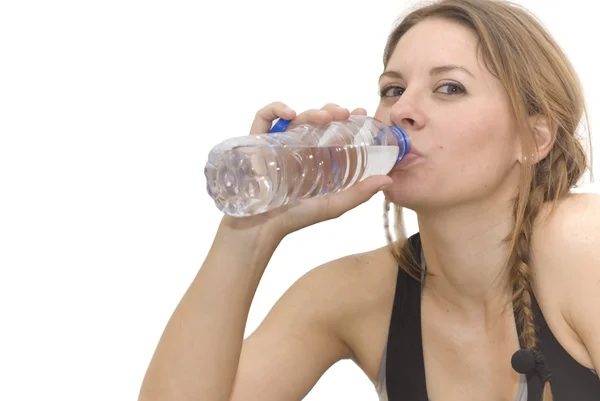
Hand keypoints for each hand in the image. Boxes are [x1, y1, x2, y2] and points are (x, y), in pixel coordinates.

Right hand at [220, 102, 392, 241]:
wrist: (261, 228)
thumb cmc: (294, 218)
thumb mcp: (333, 205)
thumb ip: (359, 193)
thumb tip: (389, 180)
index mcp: (315, 157)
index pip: (332, 130)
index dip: (347, 118)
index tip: (361, 113)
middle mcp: (296, 147)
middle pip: (314, 119)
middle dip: (331, 111)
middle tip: (345, 114)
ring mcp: (276, 143)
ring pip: (294, 116)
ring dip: (311, 111)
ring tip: (325, 117)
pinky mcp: (255, 142)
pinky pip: (263, 117)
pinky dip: (275, 109)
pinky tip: (290, 114)